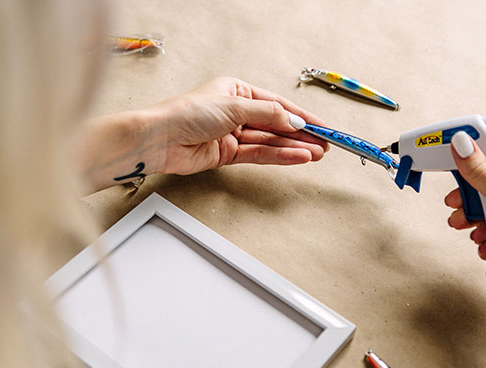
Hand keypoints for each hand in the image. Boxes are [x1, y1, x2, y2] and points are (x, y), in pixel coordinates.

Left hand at [147, 77, 328, 174]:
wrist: (160, 139)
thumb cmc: (187, 113)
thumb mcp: (234, 106)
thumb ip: (268, 114)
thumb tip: (295, 120)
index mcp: (237, 91)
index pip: (278, 104)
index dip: (302, 116)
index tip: (322, 126)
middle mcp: (237, 112)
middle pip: (277, 124)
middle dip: (301, 135)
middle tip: (326, 144)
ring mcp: (233, 134)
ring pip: (270, 141)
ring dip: (294, 148)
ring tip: (317, 154)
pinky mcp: (228, 154)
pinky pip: (260, 154)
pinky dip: (279, 156)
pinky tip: (297, 158)